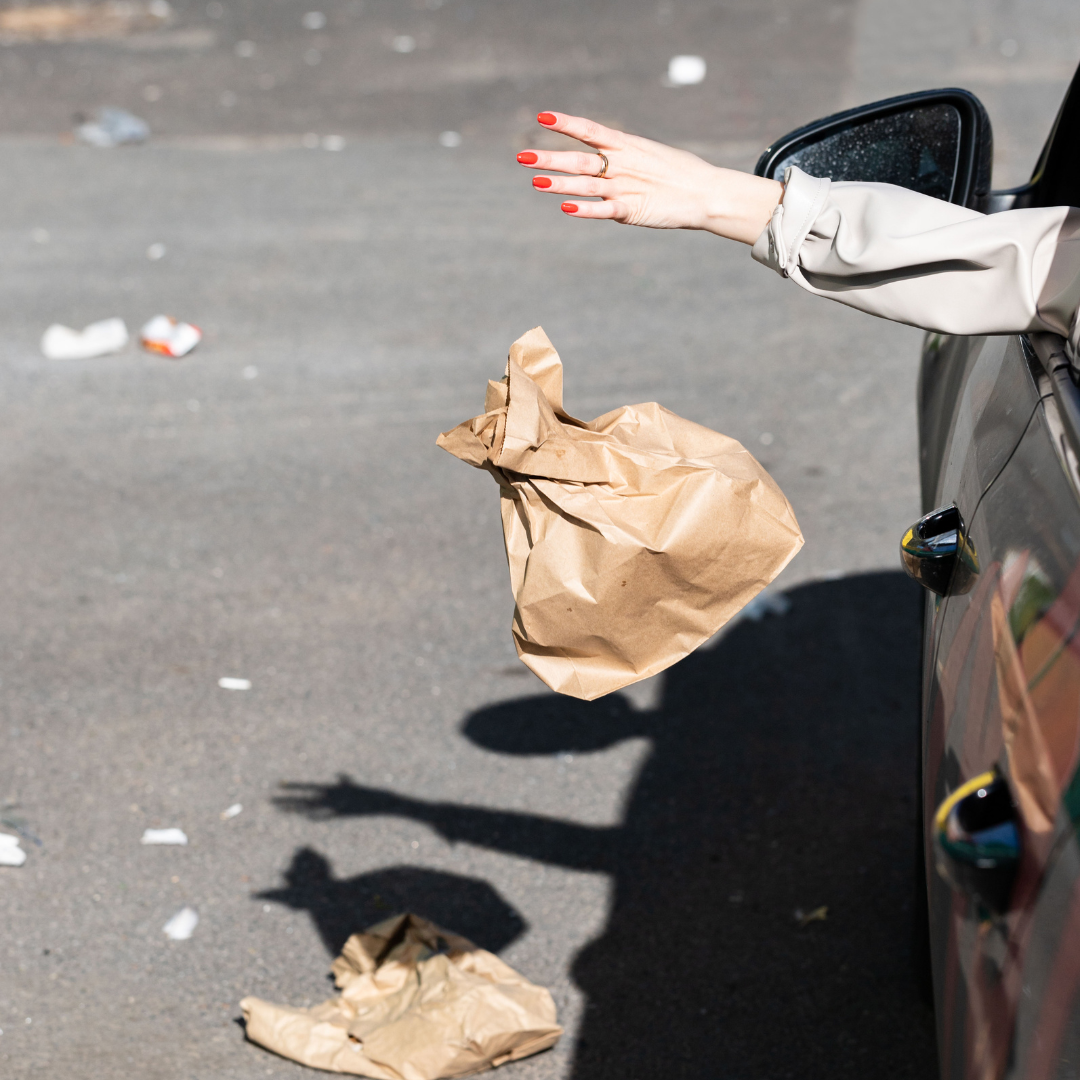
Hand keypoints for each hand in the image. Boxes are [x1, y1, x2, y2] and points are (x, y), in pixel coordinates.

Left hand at [517, 111, 783, 245]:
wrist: (705, 193)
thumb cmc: (674, 173)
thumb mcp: (645, 156)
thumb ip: (618, 158)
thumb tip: (597, 159)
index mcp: (625, 146)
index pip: (590, 129)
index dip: (566, 122)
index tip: (542, 116)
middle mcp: (621, 165)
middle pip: (579, 159)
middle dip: (550, 157)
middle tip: (522, 156)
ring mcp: (625, 188)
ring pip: (585, 184)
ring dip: (559, 183)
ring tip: (535, 181)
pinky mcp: (632, 211)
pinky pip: (604, 210)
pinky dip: (586, 209)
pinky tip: (566, 208)